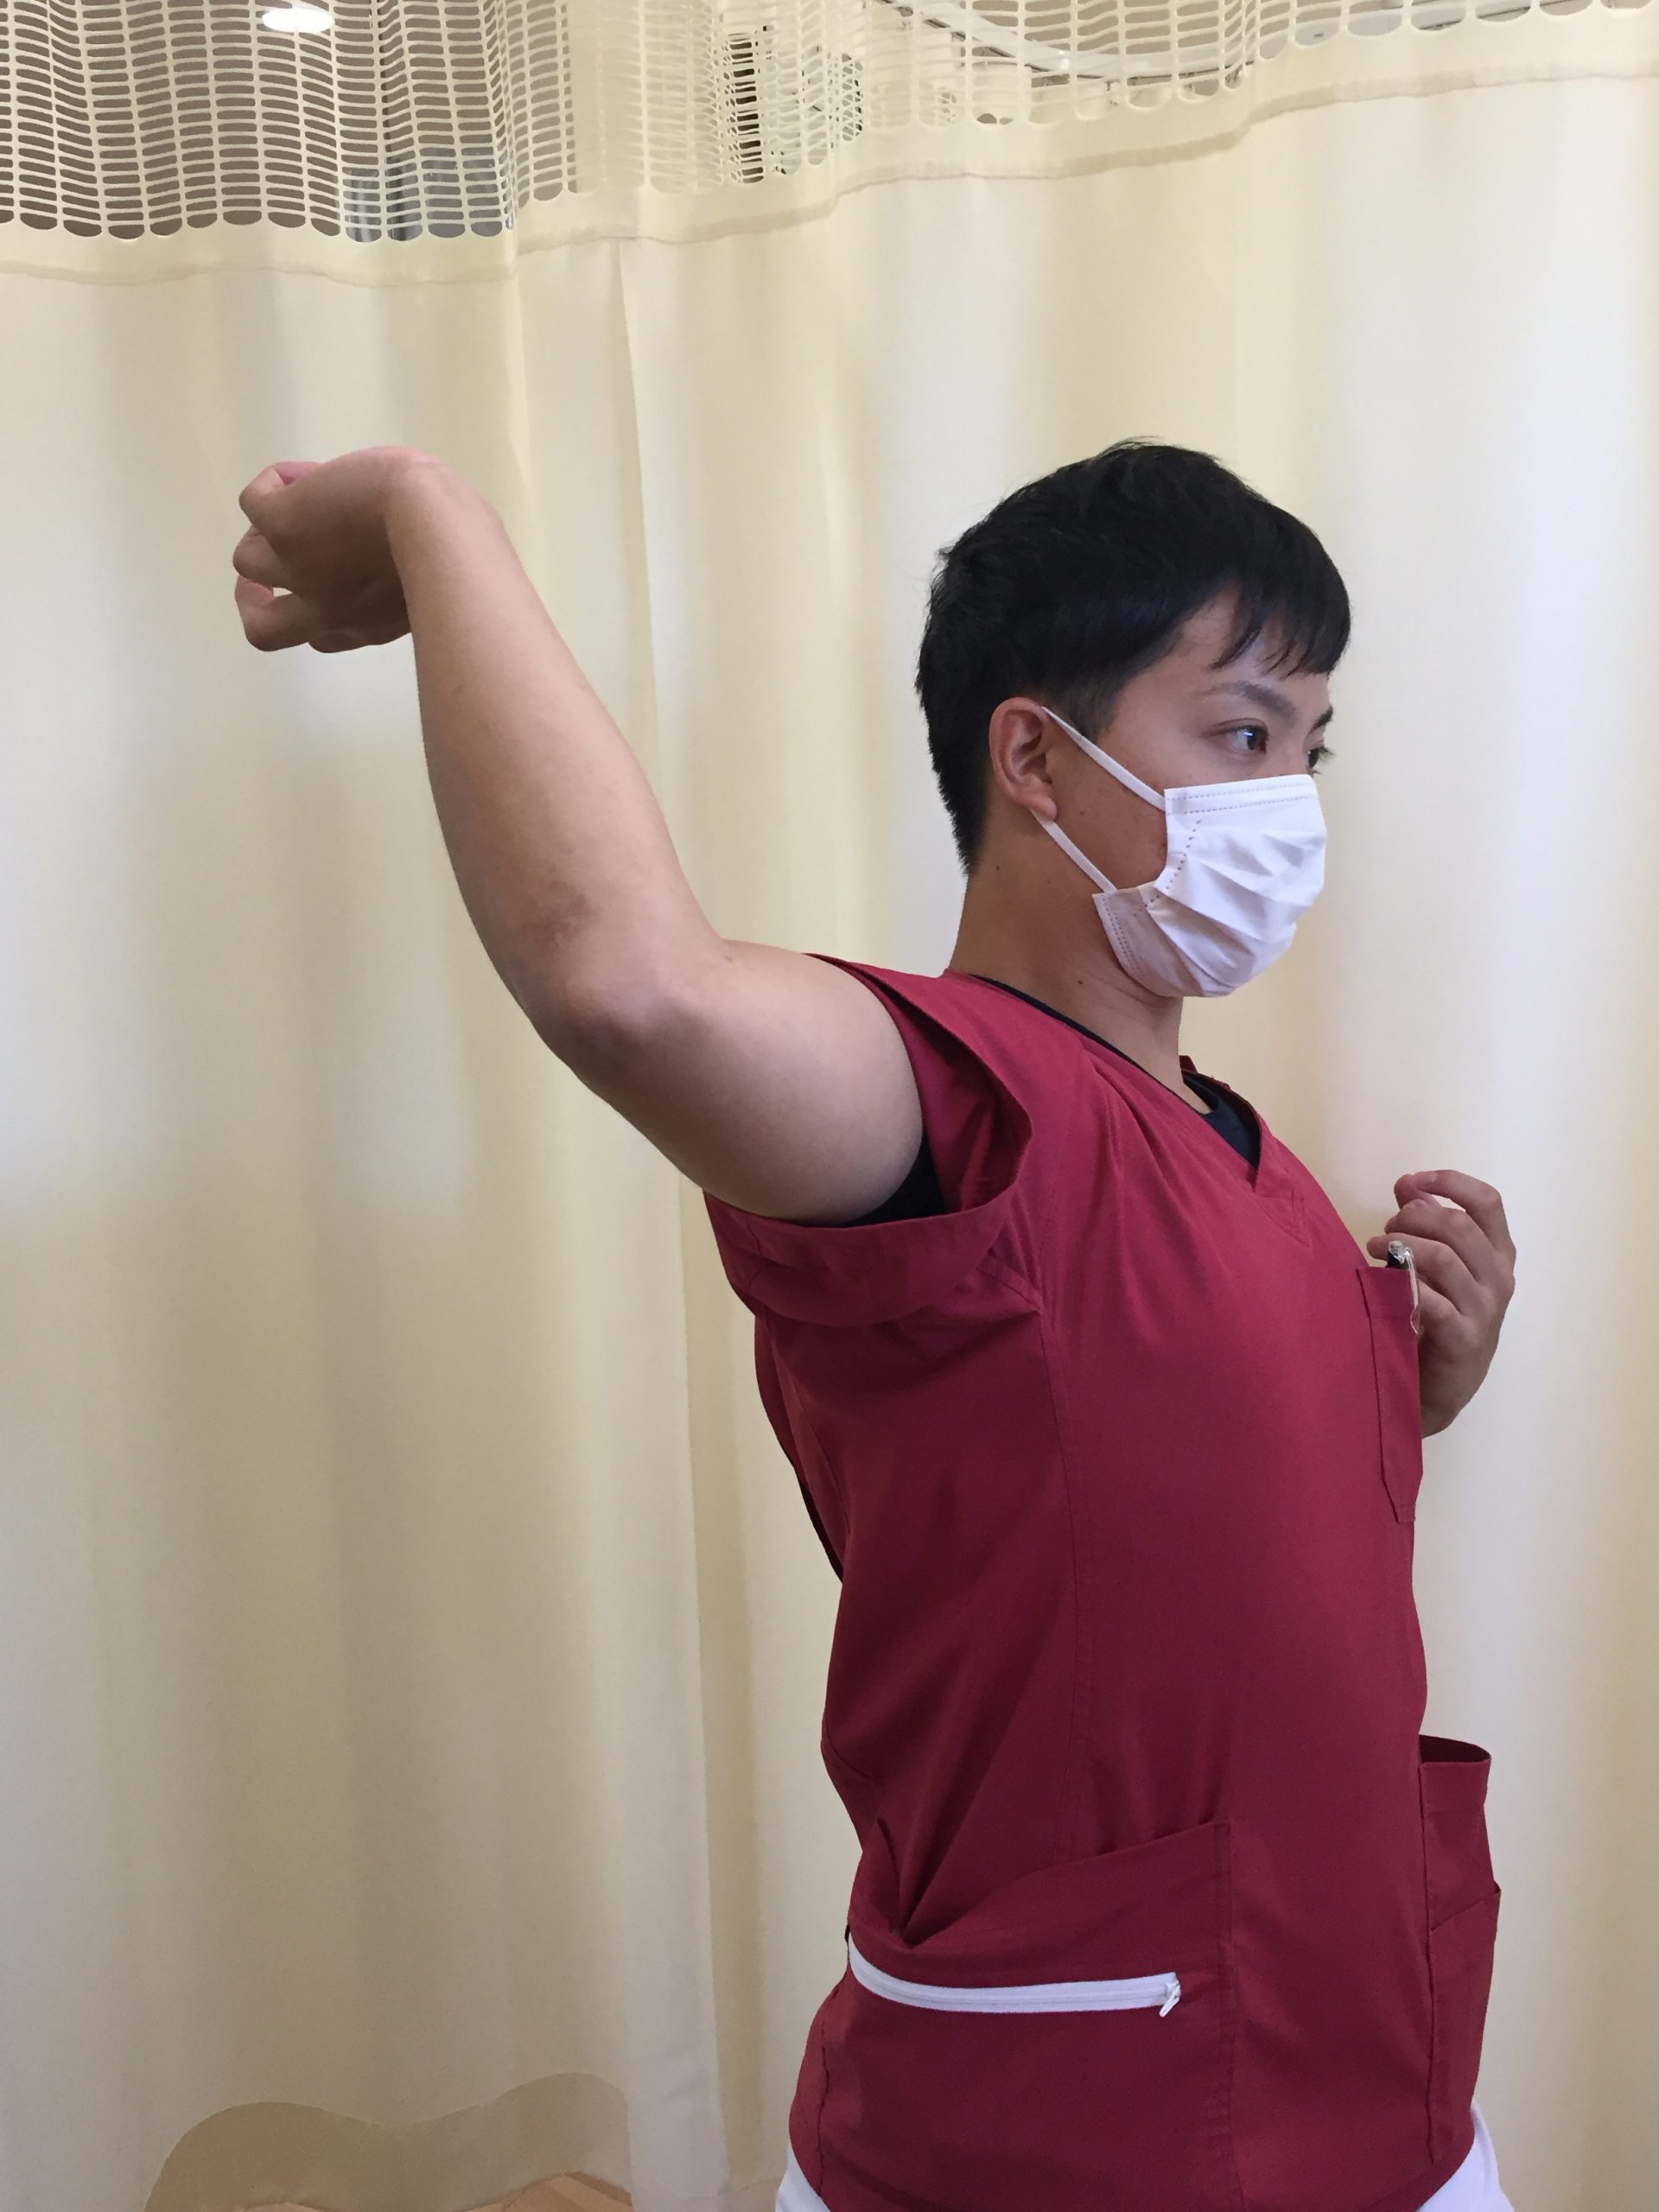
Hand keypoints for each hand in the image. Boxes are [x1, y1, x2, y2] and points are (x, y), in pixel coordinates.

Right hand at [232, 445, 441, 652]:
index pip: (320, 638)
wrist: (438, 527)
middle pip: (263, 629)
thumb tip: (409, 547)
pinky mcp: (282, 524)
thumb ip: (409, 577)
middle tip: (271, 550)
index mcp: (365, 625)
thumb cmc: (455, 550)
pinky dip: (270, 486)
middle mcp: (325, 609)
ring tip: (291, 498)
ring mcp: (298, 568)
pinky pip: (252, 503)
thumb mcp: (431, 576)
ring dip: (262, 530)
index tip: (314, 587)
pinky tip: (296, 475)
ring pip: (248, 560)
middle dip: (257, 595)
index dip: (309, 612)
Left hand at [1366, 1171, 1515, 1436]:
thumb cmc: (1437, 1319)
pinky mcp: (1463, 1339)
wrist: (1441, 1389)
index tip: (1411, 1181)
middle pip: (1458, 1225)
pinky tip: (1383, 1282)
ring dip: (1401, 1245)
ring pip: (1444, 1257)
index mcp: (1499, 1255)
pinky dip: (1404, 1285)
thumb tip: (1409, 1185)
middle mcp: (1499, 1279)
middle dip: (1412, 1217)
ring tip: (1374, 1249)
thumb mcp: (1439, 1266)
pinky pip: (1433, 1301)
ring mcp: (1484, 1311)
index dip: (1450, 1183)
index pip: (1488, 1202)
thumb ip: (1428, 1224)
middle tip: (1385, 1230)